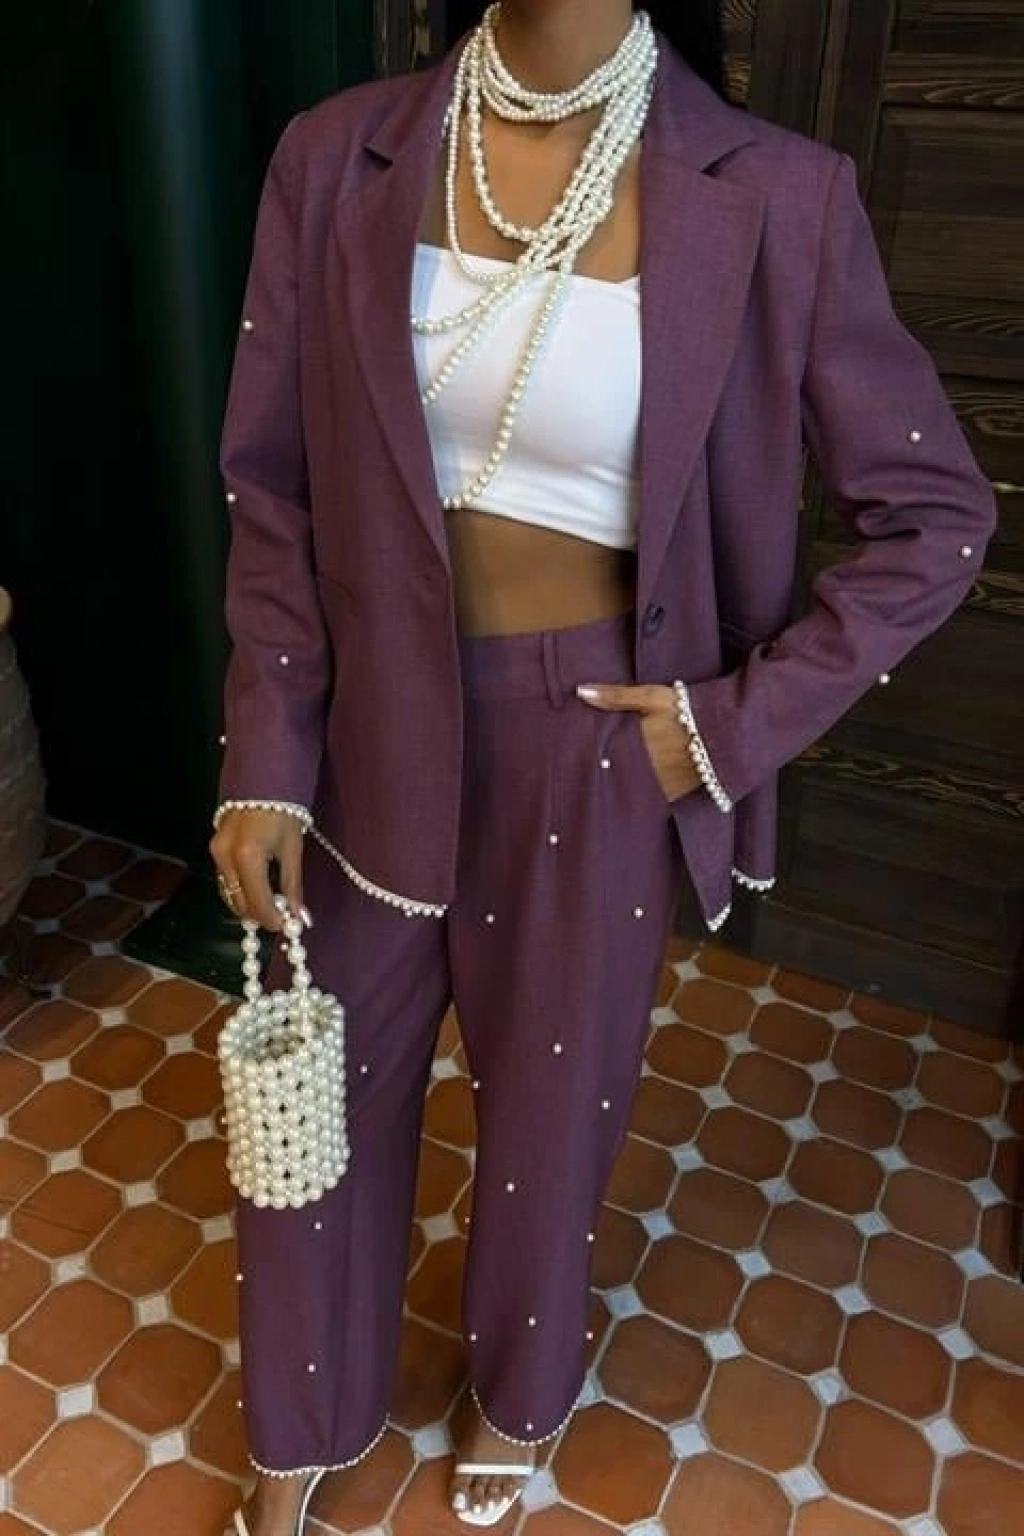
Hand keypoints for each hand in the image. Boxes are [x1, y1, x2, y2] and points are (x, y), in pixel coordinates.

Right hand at [209, 809, 306, 930]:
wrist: (262, 780)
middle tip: (280, 917)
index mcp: (249, 856)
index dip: (273, 919)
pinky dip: (240, 891)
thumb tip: (300, 916)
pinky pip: (225, 880)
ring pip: (228, 894)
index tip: (287, 926)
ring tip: (271, 904)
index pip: (258, 903)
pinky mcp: (214, 848)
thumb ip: (293, 885)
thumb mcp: (293, 849)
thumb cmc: (283, 811)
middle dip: (259, 915)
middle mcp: (226, 856)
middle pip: (239, 903)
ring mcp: (216, 852)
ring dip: (248, 905)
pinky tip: (257, 890)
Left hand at [576, 682, 701, 800]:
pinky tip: (636, 786)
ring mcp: (657, 785)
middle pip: (612, 771)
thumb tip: (581, 691)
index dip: (586, 752)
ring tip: (613, 776)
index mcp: (631, 744)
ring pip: (629, 786)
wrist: (728, 735)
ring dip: (621, 782)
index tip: (576, 751)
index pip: (599, 752)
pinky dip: (641, 792)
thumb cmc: (689, 711)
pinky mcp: (673, 795)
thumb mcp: (651, 697)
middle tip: (588, 767)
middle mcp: (641, 768)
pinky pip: (648, 797)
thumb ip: (615, 696)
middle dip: (603, 769)